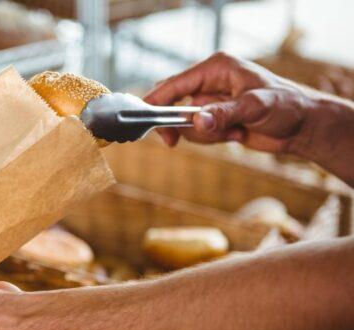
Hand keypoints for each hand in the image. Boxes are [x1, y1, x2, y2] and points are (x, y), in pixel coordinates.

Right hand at [145, 52, 312, 153]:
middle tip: (173, 142)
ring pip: (185, 124)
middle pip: (172, 103)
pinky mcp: (215, 120)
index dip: (157, 102)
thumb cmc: (286, 106)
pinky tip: (237, 136)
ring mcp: (210, 103)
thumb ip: (224, 113)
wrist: (302, 126)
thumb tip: (197, 121)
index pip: (175, 84)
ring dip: (205, 136)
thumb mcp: (256, 107)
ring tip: (233, 133)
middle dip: (176, 124)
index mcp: (216, 69)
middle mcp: (209, 83)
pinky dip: (214, 140)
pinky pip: (198, 134)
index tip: (145, 120)